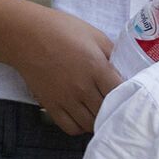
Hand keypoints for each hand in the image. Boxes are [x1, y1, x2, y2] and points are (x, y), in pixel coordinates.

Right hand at [5, 8, 121, 134]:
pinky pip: (70, 127)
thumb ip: (112, 54)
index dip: (128, 93)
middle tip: (118, 104)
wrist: (28, 36)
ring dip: (99, 120)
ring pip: (90, 123)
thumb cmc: (64, 30)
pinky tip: (85, 117)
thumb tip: (125, 68)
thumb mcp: (96, 36)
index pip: (120, 92)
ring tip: (102, 112)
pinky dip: (80, 127)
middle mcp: (82, 88)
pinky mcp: (50, 105)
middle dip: (115, 108)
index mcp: (97, 68)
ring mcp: (65, 99)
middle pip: (106, 110)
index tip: (131, 91)